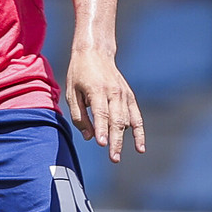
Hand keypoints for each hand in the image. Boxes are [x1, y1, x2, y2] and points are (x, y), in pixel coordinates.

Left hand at [64, 46, 144, 160]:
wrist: (95, 53)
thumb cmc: (79, 74)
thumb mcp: (71, 92)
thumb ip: (79, 115)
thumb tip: (89, 137)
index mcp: (97, 90)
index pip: (101, 113)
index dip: (102, 129)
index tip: (102, 144)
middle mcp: (113, 92)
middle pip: (116, 120)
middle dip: (115, 141)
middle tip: (113, 158)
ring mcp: (124, 94)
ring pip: (127, 120)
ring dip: (124, 140)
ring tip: (118, 156)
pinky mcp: (129, 96)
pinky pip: (136, 116)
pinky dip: (139, 132)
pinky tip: (140, 147)